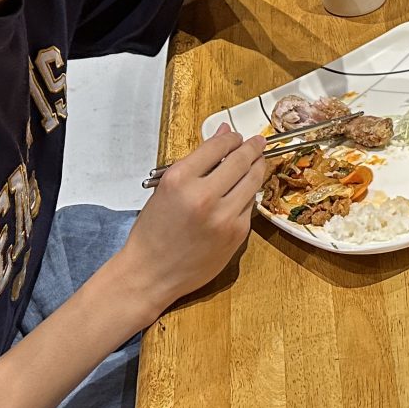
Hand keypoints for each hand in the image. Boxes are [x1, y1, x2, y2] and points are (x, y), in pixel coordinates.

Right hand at [122, 126, 265, 306]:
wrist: (150, 274)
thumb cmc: (154, 231)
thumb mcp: (166, 189)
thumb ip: (198, 161)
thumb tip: (222, 133)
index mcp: (180, 179)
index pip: (218, 146)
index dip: (231, 137)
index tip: (235, 136)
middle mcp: (204, 196)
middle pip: (241, 160)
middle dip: (252, 147)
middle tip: (258, 142)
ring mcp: (223, 216)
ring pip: (253, 181)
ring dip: (257, 168)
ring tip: (258, 161)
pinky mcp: (237, 233)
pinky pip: (250, 205)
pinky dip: (249, 195)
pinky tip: (245, 190)